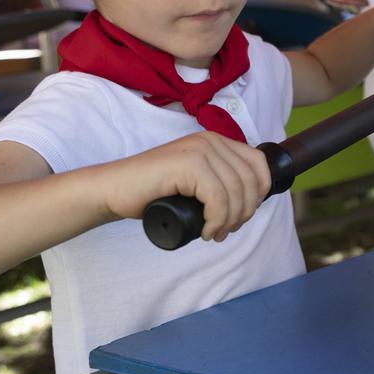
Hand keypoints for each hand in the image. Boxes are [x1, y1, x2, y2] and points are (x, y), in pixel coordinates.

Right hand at [102, 132, 272, 243]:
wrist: (114, 189)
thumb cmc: (154, 191)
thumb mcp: (196, 182)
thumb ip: (219, 181)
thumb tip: (249, 202)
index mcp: (217, 141)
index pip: (259, 164)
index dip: (259, 193)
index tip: (242, 216)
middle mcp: (211, 140)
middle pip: (250, 180)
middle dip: (244, 212)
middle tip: (225, 231)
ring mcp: (199, 150)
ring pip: (236, 191)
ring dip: (229, 220)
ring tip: (215, 233)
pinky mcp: (188, 164)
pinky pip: (218, 197)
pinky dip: (217, 220)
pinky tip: (206, 231)